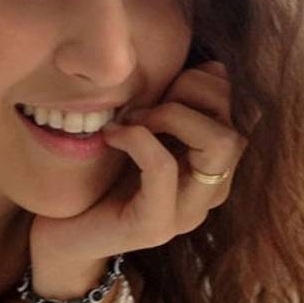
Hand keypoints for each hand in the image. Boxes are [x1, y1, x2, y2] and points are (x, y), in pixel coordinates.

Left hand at [28, 61, 252, 272]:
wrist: (62, 237)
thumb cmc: (98, 180)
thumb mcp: (142, 133)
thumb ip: (173, 105)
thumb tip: (210, 65)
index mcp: (211, 169)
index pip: (241, 113)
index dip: (206, 85)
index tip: (162, 86)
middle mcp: (209, 193)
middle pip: (237, 129)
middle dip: (193, 97)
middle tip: (145, 104)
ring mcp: (186, 213)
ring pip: (219, 146)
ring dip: (173, 116)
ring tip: (131, 119)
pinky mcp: (154, 226)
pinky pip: (163, 167)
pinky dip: (138, 138)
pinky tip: (112, 136)